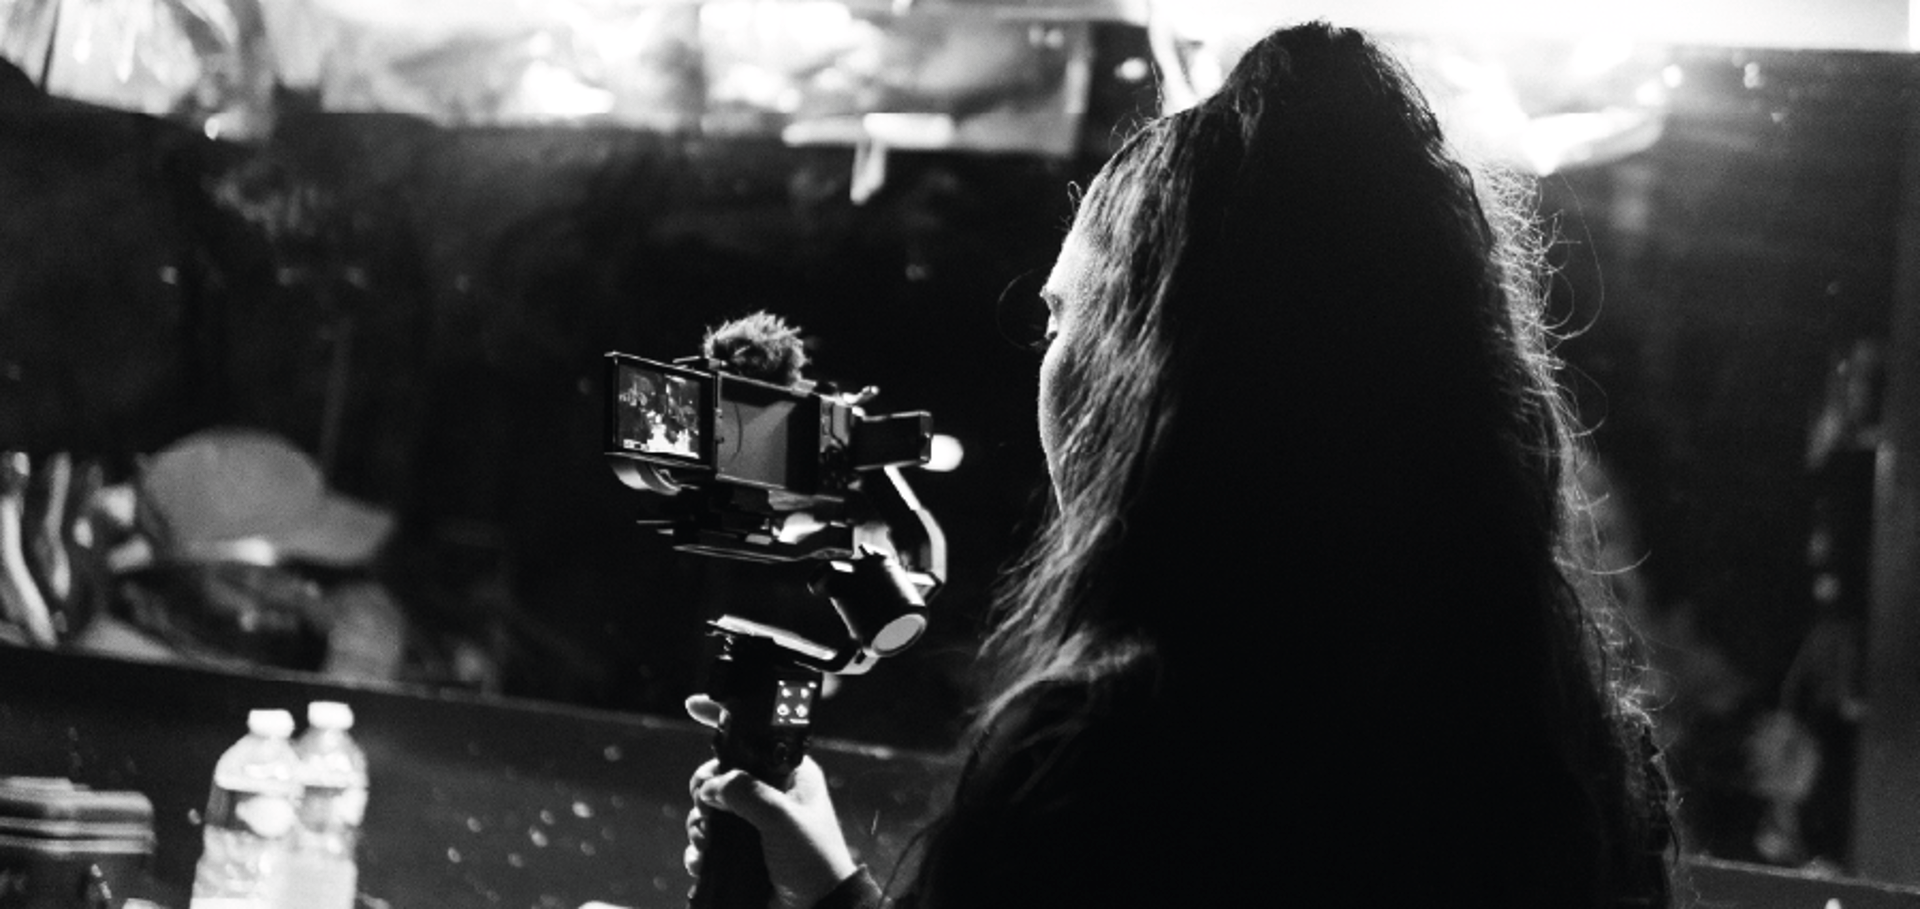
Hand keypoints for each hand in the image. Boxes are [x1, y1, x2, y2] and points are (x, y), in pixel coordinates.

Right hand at [685, 695, 859, 908]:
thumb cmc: (813, 860)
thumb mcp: (781, 817)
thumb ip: (745, 792)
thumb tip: (711, 786)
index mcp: (789, 774)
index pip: (753, 736)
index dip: (722, 719)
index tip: (694, 706)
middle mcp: (769, 794)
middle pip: (719, 774)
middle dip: (704, 789)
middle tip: (707, 806)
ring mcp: (753, 823)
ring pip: (707, 808)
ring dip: (700, 824)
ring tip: (708, 841)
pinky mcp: (740, 850)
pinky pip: (705, 841)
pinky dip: (698, 851)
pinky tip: (704, 860)